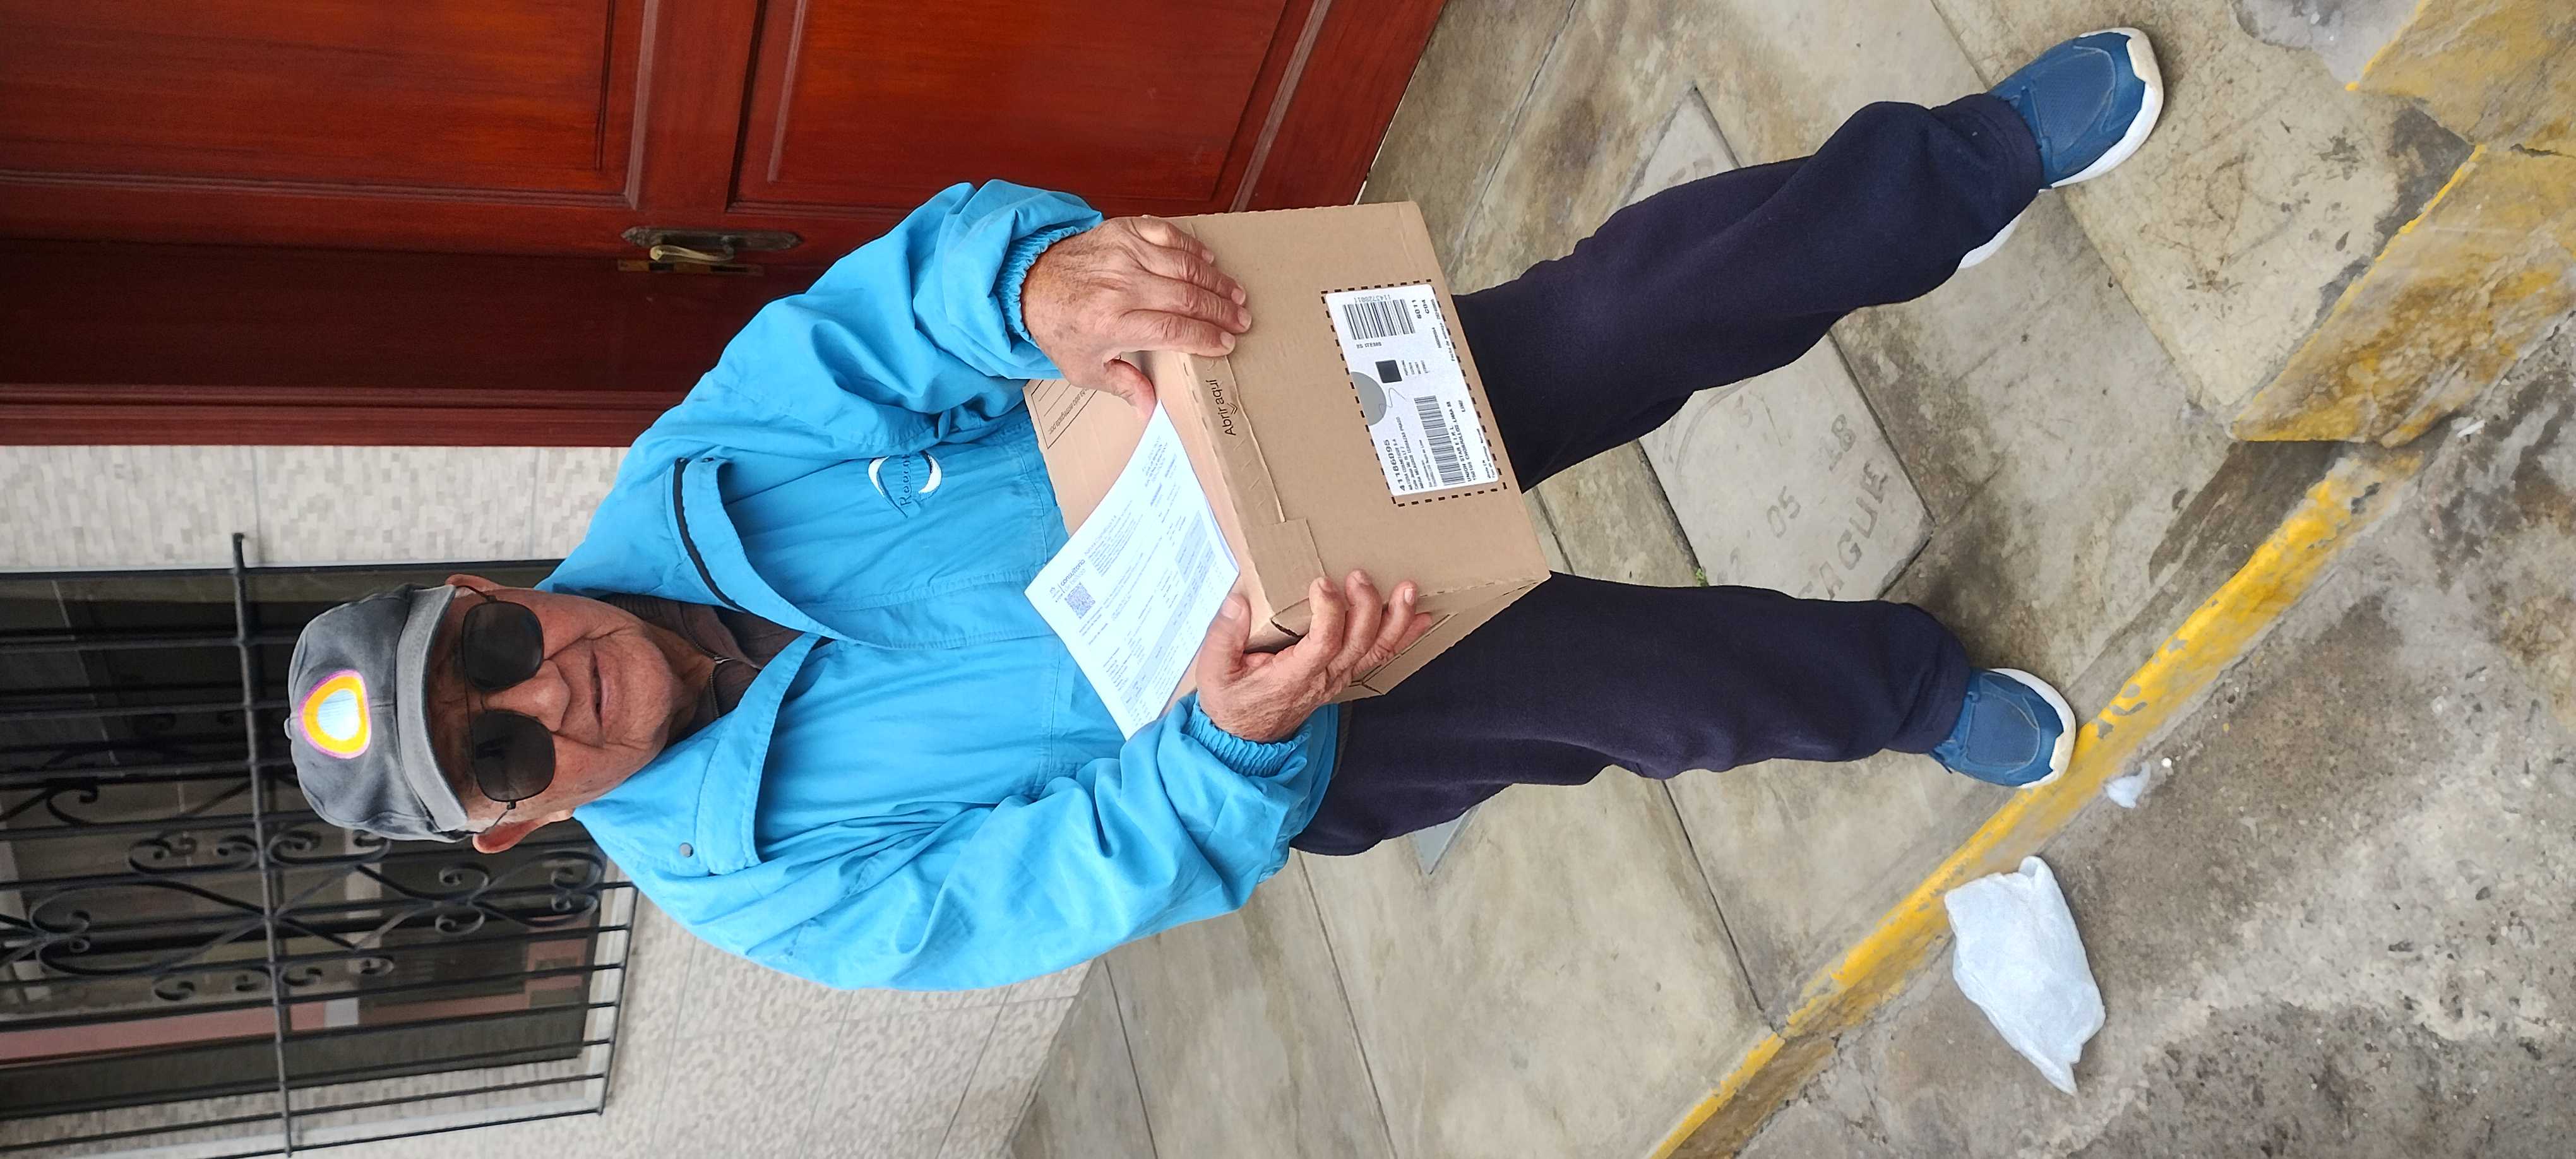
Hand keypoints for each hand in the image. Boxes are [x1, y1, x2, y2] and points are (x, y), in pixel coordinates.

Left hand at [1021, 217, 1252, 414]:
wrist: (1029, 282)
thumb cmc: (1061, 327)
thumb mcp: (1084, 368)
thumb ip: (1122, 385)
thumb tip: (1150, 409)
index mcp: (1112, 322)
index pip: (1174, 330)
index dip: (1206, 338)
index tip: (1226, 344)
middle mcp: (1121, 285)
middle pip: (1187, 296)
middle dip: (1221, 311)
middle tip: (1241, 321)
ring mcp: (1123, 252)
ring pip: (1184, 264)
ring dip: (1216, 280)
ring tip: (1235, 295)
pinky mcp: (1122, 230)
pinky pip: (1167, 234)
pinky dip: (1192, 246)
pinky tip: (1209, 260)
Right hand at [1195, 571, 1432, 743]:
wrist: (1244, 738)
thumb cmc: (1230, 701)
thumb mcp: (1213, 672)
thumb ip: (1222, 637)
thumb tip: (1238, 601)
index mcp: (1293, 678)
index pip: (1324, 644)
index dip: (1329, 613)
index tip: (1321, 583)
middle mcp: (1323, 679)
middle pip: (1359, 643)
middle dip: (1366, 606)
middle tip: (1360, 576)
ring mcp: (1337, 679)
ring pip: (1376, 650)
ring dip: (1396, 620)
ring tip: (1408, 590)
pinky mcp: (1343, 675)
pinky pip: (1378, 656)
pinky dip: (1401, 636)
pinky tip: (1418, 617)